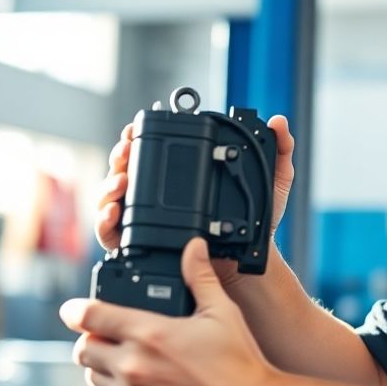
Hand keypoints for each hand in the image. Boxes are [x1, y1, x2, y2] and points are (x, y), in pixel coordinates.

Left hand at [62, 238, 279, 385]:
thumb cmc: (239, 362)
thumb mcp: (222, 312)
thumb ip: (199, 277)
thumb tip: (193, 248)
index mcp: (149, 334)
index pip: (89, 316)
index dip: (75, 310)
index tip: (74, 310)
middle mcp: (133, 367)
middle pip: (84, 350)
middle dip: (93, 341)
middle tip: (111, 339)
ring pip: (94, 379)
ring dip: (105, 369)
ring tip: (133, 364)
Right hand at [94, 115, 296, 285]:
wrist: (252, 264)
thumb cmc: (258, 223)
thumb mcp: (273, 183)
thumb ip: (280, 150)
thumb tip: (279, 122)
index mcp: (185, 173)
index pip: (151, 147)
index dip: (135, 136)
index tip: (132, 129)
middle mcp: (160, 194)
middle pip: (125, 169)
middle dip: (119, 157)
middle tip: (124, 152)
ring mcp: (147, 219)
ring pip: (114, 197)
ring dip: (110, 185)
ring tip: (120, 182)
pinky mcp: (142, 245)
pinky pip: (113, 233)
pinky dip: (107, 221)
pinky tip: (115, 213)